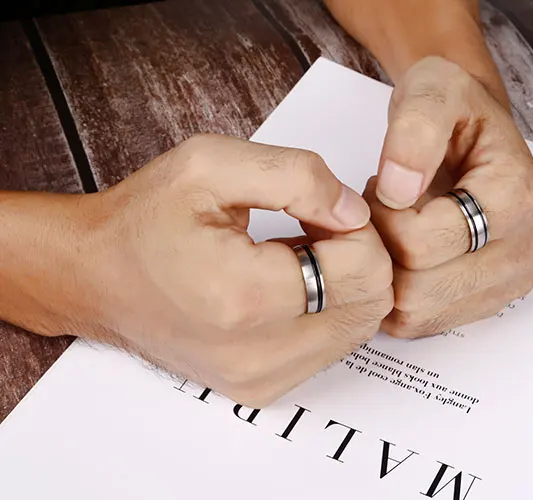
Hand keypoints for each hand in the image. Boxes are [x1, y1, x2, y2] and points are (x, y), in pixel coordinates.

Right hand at [76, 134, 393, 405]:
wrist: (95, 277)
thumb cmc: (144, 221)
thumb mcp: (212, 165)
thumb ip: (298, 178)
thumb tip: (355, 212)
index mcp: (245, 296)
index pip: (364, 270)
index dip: (358, 228)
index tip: (322, 209)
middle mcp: (257, 354)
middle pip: (370, 305)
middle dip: (360, 257)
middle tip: (316, 230)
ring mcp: (260, 380)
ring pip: (359, 329)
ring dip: (346, 285)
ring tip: (300, 256)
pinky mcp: (261, 389)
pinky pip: (332, 348)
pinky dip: (328, 311)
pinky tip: (291, 285)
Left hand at [366, 56, 532, 337]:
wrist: (472, 131)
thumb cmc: (452, 109)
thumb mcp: (431, 90)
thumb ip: (415, 128)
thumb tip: (399, 189)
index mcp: (519, 194)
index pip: (424, 244)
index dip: (385, 219)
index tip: (383, 185)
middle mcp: (527, 245)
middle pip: (422, 286)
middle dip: (386, 248)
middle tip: (385, 209)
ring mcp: (512, 279)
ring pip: (420, 312)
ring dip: (391, 272)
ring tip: (398, 227)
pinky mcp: (492, 300)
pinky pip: (425, 324)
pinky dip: (399, 295)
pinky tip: (405, 254)